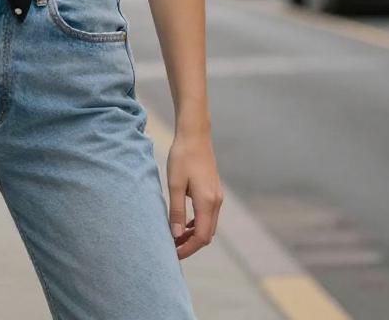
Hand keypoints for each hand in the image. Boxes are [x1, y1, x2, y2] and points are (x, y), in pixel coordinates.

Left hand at [166, 130, 223, 259]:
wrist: (195, 134)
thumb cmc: (182, 157)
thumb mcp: (174, 184)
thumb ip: (176, 211)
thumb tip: (176, 236)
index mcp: (207, 202)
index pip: (201, 236)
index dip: (188, 248)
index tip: (173, 254)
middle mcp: (216, 202)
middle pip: (207, 234)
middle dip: (191, 244)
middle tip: (172, 248)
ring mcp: (217, 196)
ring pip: (208, 225)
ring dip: (194, 234)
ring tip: (175, 237)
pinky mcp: (214, 190)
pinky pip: (208, 215)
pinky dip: (197, 223)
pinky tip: (184, 223)